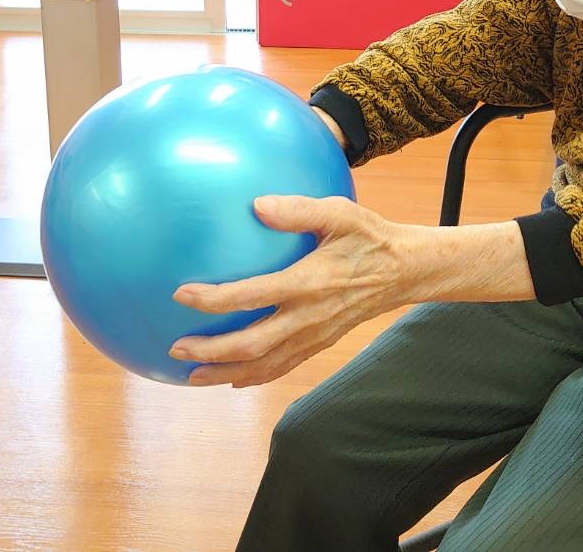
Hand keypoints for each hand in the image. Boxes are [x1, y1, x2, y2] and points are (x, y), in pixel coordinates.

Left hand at [169, 195, 416, 387]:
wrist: (406, 271)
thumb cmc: (370, 236)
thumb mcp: (340, 213)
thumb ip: (299, 209)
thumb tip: (257, 204)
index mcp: (308, 282)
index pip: (252, 296)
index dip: (215, 299)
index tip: (182, 295)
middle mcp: (309, 316)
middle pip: (252, 345)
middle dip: (211, 352)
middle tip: (176, 349)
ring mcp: (315, 335)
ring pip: (264, 365)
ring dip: (225, 373)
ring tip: (191, 376)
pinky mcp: (321, 343)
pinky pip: (283, 367)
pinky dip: (255, 377)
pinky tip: (233, 379)